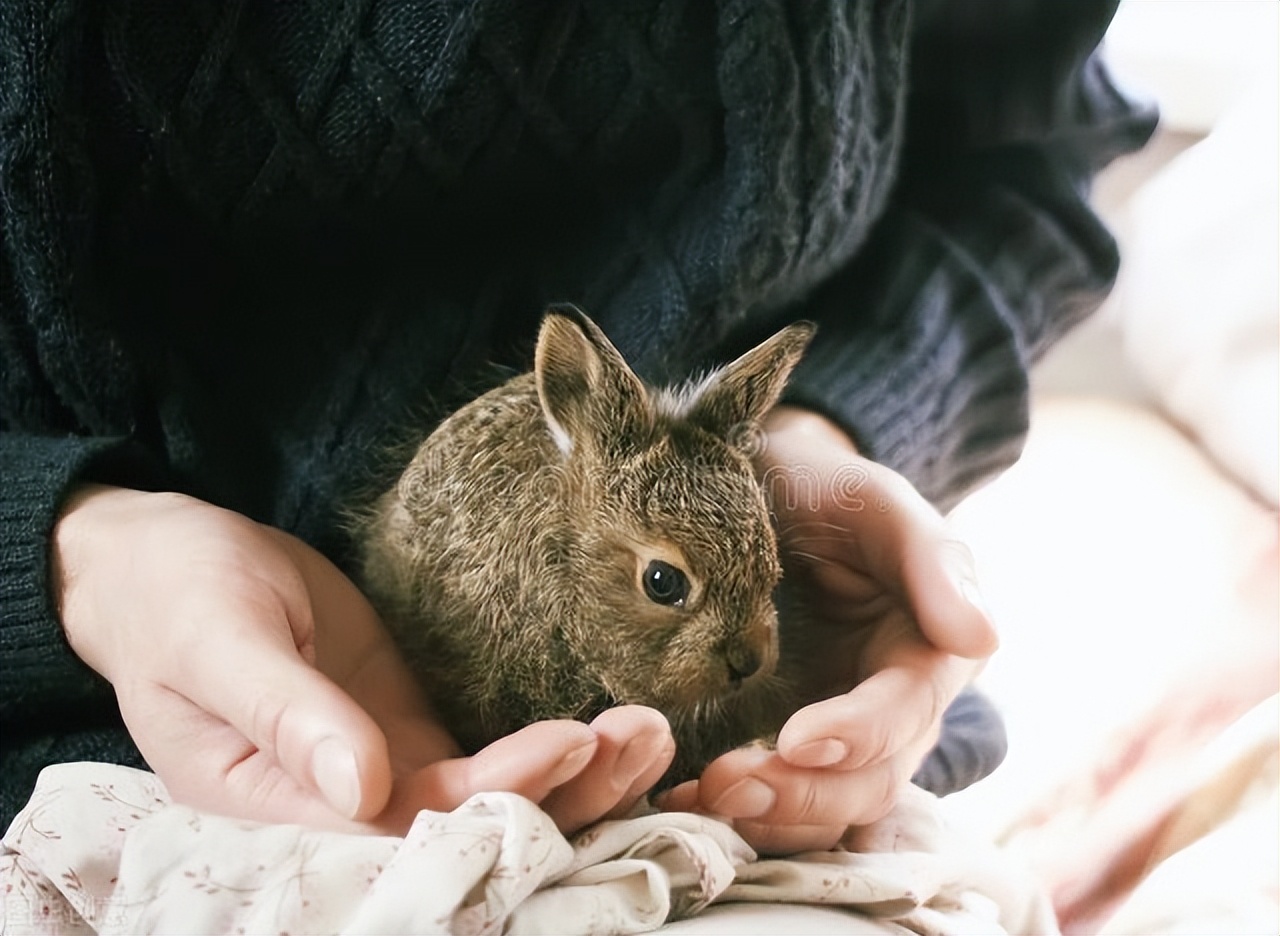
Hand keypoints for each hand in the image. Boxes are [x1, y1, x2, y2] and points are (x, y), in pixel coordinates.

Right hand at [53, 486, 673, 833]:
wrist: (172, 565)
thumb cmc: (173, 597)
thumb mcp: (217, 642)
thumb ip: (286, 714)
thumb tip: (362, 786)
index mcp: (276, 810)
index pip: (405, 826)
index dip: (494, 797)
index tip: (566, 740)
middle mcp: (341, 810)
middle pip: (471, 829)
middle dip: (564, 796)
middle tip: (643, 737)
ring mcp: (385, 774)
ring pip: (497, 802)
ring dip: (579, 778)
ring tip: (652, 729)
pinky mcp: (412, 736)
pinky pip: (496, 763)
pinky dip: (559, 754)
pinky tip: (619, 727)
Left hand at [659, 407, 995, 853]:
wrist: (764, 498)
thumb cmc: (825, 492)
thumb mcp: (875, 501)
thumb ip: (931, 559)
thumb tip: (982, 636)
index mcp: (929, 655)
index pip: (906, 713)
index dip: (858, 734)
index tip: (796, 739)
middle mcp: (892, 712)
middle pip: (868, 783)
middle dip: (803, 793)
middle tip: (727, 783)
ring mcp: (838, 738)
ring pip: (824, 810)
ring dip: (769, 817)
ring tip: (700, 796)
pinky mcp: (785, 750)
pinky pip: (776, 801)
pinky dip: (737, 813)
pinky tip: (682, 799)